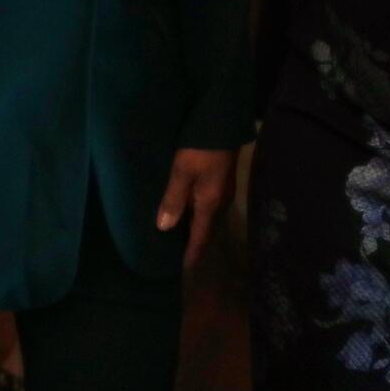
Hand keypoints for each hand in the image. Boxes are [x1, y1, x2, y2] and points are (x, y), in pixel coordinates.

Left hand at [156, 147, 235, 269]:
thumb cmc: (201, 148)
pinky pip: (208, 204)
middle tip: (178, 254)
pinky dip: (197, 212)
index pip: (200, 237)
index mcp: (210, 204)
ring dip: (195, 227)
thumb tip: (164, 228)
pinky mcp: (221, 178)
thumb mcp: (183, 172)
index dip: (192, 253)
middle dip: (194, 242)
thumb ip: (173, 200)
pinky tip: (187, 208)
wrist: (224, 121)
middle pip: (206, 229)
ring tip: (179, 234)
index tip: (184, 269)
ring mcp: (222, 189)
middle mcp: (220, 201)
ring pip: (207, 216)